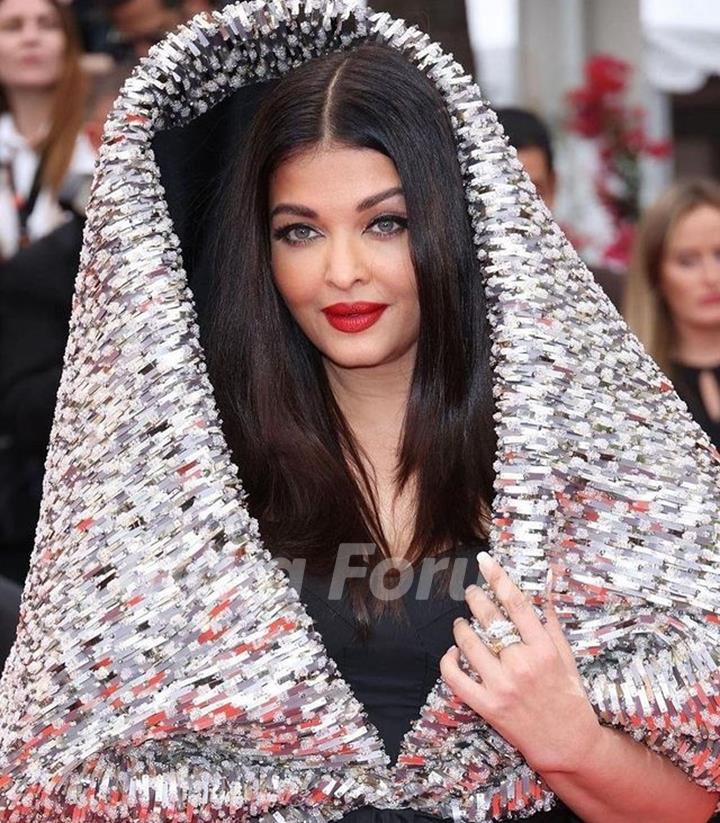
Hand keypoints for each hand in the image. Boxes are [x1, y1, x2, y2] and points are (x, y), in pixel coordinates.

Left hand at [439, 552, 600, 774]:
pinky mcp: (487, 706)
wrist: (568, 744)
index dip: (498, 578)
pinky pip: (456, 677)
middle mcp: (522, 665)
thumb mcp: (567, 657)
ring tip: (462, 622)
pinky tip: (453, 652)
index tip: (485, 561)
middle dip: (475, 598)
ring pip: (469, 643)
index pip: (516, 604)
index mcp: (543, 649)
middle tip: (471, 591)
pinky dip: (449, 660)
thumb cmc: (569, 697)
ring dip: (461, 627)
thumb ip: (551, 622)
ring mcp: (502, 686)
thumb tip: (544, 587)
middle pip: (489, 618)